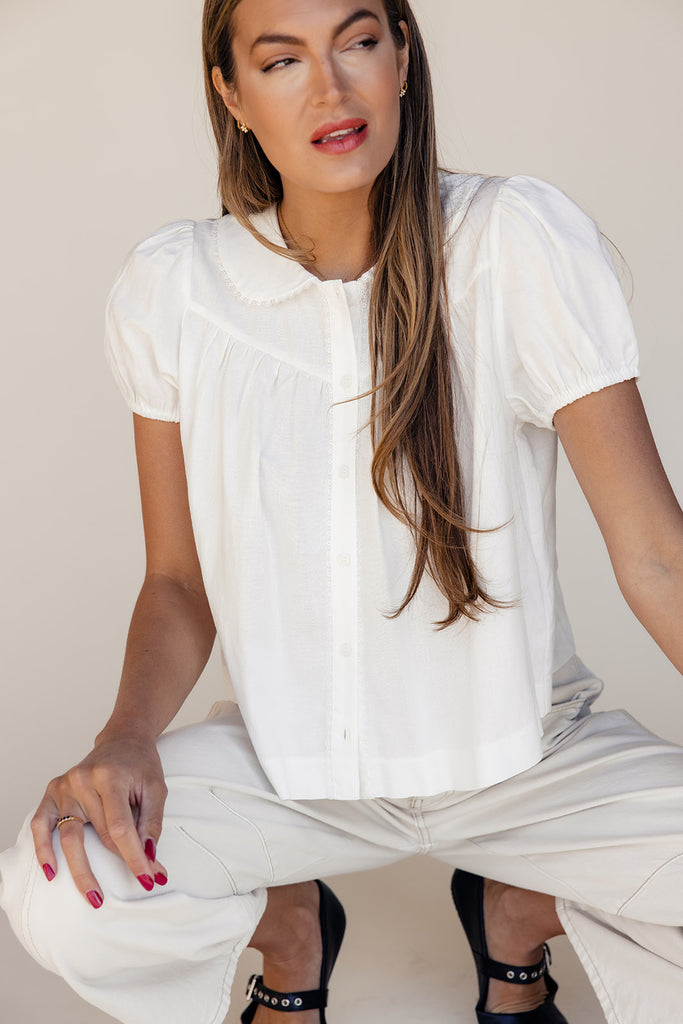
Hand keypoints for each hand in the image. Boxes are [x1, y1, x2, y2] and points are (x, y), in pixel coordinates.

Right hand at [30, 733, 168, 907]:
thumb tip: (149, 858)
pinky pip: (40, 824)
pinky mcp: (52, 792)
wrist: (122, 740)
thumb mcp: (156, 789)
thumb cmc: (140, 764)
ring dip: (82, 870)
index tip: (148, 877)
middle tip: (139, 884)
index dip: (133, 856)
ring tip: (94, 897)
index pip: (120, 827)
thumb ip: (152, 824)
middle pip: (99, 834)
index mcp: (110, 776)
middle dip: (120, 862)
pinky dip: (43, 849)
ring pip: (71, 836)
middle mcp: (82, 780)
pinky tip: (51, 871)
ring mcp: (64, 786)